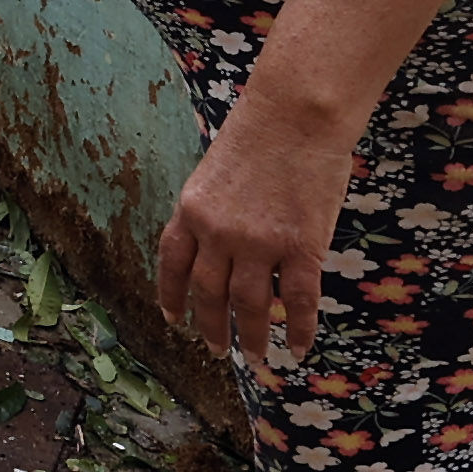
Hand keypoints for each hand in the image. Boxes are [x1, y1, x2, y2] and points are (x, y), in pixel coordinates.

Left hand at [158, 103, 354, 376]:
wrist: (298, 113)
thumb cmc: (262, 132)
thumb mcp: (216, 172)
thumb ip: (212, 211)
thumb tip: (218, 248)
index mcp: (191, 210)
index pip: (172, 265)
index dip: (171, 296)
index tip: (174, 321)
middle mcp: (217, 233)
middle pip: (208, 294)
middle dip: (212, 327)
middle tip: (219, 351)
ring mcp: (258, 243)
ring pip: (249, 306)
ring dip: (252, 337)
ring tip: (258, 358)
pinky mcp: (300, 247)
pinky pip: (297, 301)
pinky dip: (298, 329)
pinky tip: (299, 348)